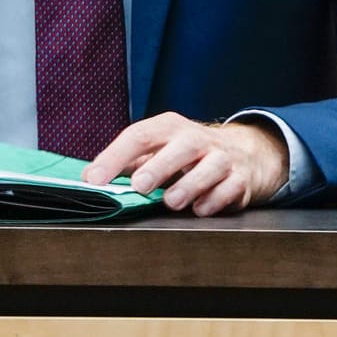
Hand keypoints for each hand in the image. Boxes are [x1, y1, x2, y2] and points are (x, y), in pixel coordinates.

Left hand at [82, 112, 289, 215]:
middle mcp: (196, 139)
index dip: (115, 157)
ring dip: (189, 185)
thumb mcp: (159, 149)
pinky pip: (229, 189)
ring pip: (209, 168)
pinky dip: (215, 200)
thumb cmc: (189, 155)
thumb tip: (91, 178)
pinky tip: (201, 209)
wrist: (244, 154)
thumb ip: (128, 163)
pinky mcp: (240, 179)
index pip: (139, 136)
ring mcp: (222, 158)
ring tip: (171, 201)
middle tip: (139, 185)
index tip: (94, 179)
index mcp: (170, 128)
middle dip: (158, 167)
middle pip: (179, 148)